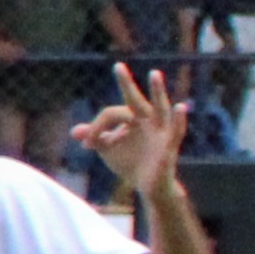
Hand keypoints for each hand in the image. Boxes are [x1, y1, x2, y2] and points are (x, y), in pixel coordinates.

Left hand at [79, 62, 189, 204]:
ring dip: (157, 92)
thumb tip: (74, 131)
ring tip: (154, 74)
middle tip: (116, 66)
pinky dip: (179, 119)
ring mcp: (160, 131)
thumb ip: (94, 136)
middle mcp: (148, 120)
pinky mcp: (169, 146)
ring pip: (160, 108)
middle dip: (125, 84)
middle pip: (135, 99)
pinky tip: (180, 107)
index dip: (96, 127)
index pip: (111, 114)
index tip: (86, 144)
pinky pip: (177, 131)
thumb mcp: (108, 148)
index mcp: (132, 119)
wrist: (148, 186)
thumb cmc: (130, 162)